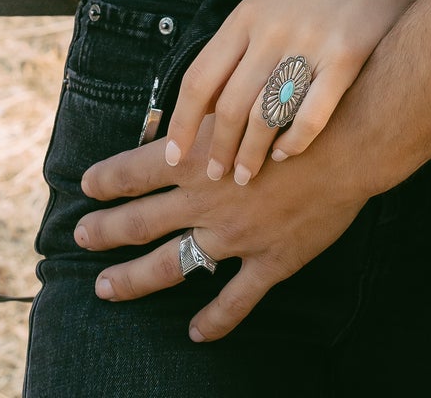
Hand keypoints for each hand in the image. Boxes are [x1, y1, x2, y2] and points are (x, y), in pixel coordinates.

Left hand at [76, 122, 369, 341]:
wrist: (351, 138)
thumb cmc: (298, 106)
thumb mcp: (241, 97)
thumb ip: (204, 112)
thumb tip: (170, 118)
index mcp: (196, 156)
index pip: (134, 170)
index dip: (105, 179)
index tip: (85, 185)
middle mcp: (206, 200)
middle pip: (140, 221)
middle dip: (105, 231)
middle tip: (80, 237)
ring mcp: (234, 237)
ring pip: (170, 265)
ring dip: (133, 278)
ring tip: (105, 286)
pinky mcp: (269, 261)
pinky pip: (234, 300)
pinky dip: (214, 320)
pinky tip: (196, 333)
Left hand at [161, 0, 430, 185]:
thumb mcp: (268, 5)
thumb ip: (236, 47)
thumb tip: (202, 105)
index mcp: (246, 15)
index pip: (199, 79)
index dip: (180, 124)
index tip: (172, 156)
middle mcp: (272, 29)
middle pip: (229, 106)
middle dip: (217, 149)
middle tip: (214, 176)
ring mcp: (309, 42)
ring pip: (266, 117)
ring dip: (251, 154)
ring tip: (247, 176)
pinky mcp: (346, 56)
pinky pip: (311, 116)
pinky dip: (294, 143)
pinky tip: (287, 154)